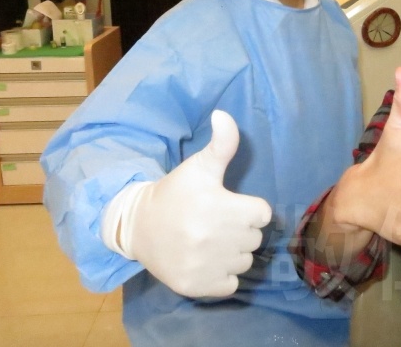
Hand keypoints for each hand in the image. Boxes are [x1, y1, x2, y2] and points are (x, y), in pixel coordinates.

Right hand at [120, 110, 271, 297]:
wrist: (138, 227)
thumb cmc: (175, 193)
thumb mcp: (199, 166)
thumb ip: (222, 143)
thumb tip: (224, 114)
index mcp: (220, 207)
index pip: (262, 214)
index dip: (248, 208)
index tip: (228, 205)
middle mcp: (215, 238)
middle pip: (255, 238)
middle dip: (241, 230)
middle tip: (217, 222)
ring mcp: (205, 265)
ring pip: (244, 262)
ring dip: (233, 253)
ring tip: (211, 240)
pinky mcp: (197, 286)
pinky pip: (230, 284)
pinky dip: (222, 276)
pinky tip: (206, 260)